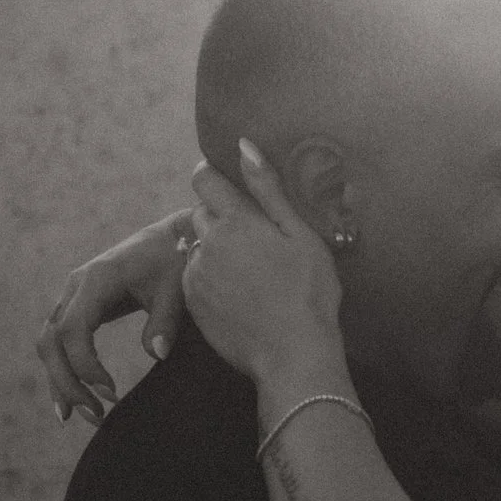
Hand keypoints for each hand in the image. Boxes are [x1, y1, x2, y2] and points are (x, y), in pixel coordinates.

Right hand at [37, 205, 193, 425]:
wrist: (170, 238)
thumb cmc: (175, 261)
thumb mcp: (176, 288)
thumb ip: (166, 319)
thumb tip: (157, 353)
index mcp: (96, 280)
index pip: (74, 329)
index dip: (85, 365)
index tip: (111, 392)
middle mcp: (76, 288)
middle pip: (51, 340)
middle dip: (68, 382)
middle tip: (96, 414)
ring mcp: (73, 297)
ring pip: (50, 344)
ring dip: (61, 382)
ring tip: (85, 417)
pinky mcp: (79, 308)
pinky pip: (59, 343)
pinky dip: (63, 372)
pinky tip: (75, 403)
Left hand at [181, 142, 349, 392]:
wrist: (292, 355)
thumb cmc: (308, 293)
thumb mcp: (301, 236)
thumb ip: (269, 190)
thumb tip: (244, 145)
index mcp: (236, 222)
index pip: (204, 179)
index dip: (214, 177)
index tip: (229, 186)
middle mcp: (208, 243)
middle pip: (201, 213)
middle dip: (221, 217)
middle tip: (254, 239)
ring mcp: (196, 275)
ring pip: (198, 246)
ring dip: (216, 250)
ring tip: (250, 273)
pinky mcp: (192, 303)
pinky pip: (195, 277)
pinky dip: (211, 279)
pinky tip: (240, 294)